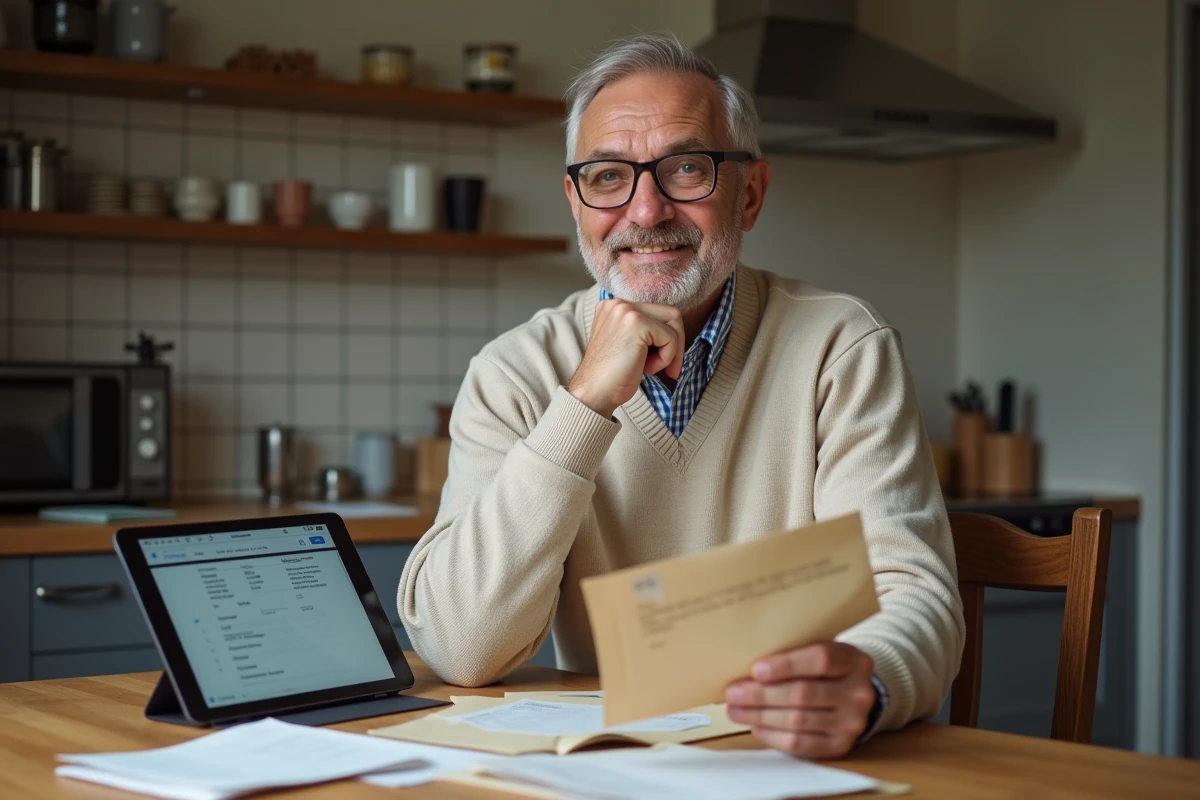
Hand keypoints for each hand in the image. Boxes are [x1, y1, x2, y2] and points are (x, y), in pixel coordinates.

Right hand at [568, 298, 684, 417]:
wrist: (593, 394)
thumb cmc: (612, 377)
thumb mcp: (628, 345)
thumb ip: (645, 332)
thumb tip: (677, 331)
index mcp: (615, 307)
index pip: (659, 313)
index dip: (668, 339)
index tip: (666, 364)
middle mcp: (619, 303)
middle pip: (671, 314)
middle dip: (676, 344)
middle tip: (670, 370)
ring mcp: (626, 310)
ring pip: (674, 324)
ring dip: (671, 352)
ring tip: (651, 369)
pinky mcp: (636, 323)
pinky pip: (671, 337)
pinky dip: (666, 358)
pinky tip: (647, 369)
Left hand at [725, 642, 876, 758]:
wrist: (854, 695)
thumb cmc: (826, 669)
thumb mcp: (819, 650)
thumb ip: (794, 654)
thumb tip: (747, 666)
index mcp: (854, 661)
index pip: (821, 660)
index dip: (786, 665)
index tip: (756, 669)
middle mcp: (858, 694)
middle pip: (804, 694)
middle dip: (762, 695)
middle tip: (733, 693)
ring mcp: (852, 723)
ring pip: (798, 721)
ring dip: (761, 716)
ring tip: (735, 710)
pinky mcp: (840, 746)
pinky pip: (801, 744)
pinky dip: (773, 736)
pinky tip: (756, 726)